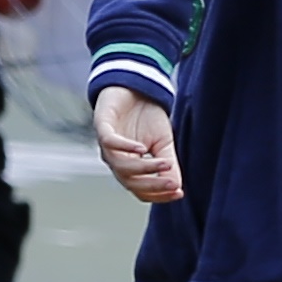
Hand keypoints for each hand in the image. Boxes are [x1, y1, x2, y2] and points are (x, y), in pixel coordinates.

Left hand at [92, 86, 181, 202]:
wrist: (136, 87)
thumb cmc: (147, 117)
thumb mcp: (163, 142)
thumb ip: (168, 164)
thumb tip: (177, 186)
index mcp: (129, 167)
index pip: (140, 190)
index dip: (158, 194)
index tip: (179, 192)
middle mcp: (116, 160)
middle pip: (130, 182)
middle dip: (153, 185)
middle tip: (173, 184)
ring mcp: (107, 144)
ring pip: (121, 166)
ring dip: (144, 168)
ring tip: (165, 163)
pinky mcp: (102, 126)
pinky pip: (110, 142)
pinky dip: (126, 147)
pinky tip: (143, 148)